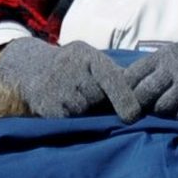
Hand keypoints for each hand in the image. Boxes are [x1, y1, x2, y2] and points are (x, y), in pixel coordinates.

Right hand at [0, 37, 132, 118]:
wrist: (30, 68)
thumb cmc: (74, 67)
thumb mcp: (92, 60)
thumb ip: (115, 74)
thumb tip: (146, 93)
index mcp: (88, 57)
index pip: (111, 79)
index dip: (124, 99)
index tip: (133, 116)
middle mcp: (71, 70)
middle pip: (99, 100)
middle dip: (101, 104)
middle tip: (91, 97)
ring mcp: (56, 88)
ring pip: (84, 112)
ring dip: (85, 112)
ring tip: (75, 99)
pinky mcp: (46, 107)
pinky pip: (68, 120)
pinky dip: (71, 118)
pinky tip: (64, 106)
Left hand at [118, 29, 177, 120]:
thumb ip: (159, 65)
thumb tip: (134, 84)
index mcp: (164, 55)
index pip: (130, 76)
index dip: (126, 89)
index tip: (128, 96)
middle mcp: (172, 71)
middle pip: (141, 96)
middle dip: (140, 105)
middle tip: (143, 109)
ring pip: (160, 109)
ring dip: (163, 111)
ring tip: (172, 105)